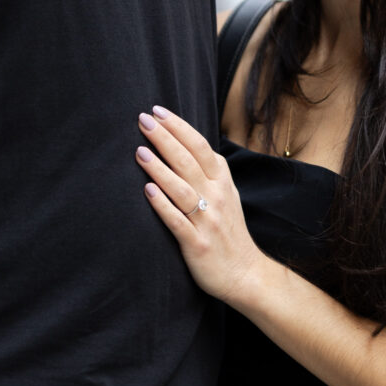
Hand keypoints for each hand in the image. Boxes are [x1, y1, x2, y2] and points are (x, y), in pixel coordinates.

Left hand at [137, 106, 265, 304]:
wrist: (246, 274)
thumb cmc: (228, 231)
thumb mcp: (227, 194)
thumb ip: (210, 171)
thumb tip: (186, 142)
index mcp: (222, 181)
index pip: (200, 146)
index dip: (179, 127)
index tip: (157, 111)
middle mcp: (216, 197)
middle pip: (188, 161)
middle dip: (165, 138)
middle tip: (143, 119)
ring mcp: (207, 220)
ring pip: (182, 188)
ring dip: (160, 168)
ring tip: (140, 151)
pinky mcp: (197, 243)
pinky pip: (177, 221)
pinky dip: (163, 205)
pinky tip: (147, 190)